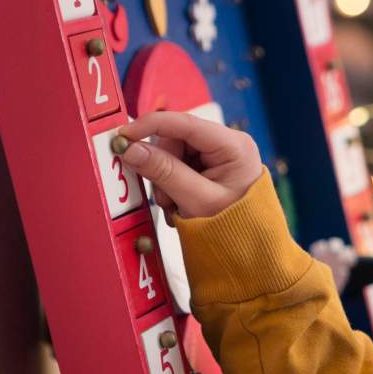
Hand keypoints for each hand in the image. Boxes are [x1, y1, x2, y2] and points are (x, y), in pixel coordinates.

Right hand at [116, 112, 262, 218]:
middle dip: (162, 168)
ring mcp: (218, 155)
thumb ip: (164, 172)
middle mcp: (227, 143)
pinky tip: (180, 204)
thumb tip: (131, 149)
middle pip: (175, 140)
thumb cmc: (232, 228)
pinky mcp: (209, 166)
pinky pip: (177, 166)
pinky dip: (171, 186)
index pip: (185, 123)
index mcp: (234, 146)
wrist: (247, 250)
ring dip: (165, 181)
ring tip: (177, 206)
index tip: (124, 136)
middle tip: (166, 198)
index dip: (151, 125)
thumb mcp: (196, 201)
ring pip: (172, 154)